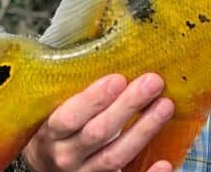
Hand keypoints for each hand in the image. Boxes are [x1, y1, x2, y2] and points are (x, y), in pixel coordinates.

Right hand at [23, 73, 174, 171]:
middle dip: (127, 106)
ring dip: (143, 130)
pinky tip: (166, 163)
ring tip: (165, 105)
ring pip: (115, 156)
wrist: (44, 168)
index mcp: (51, 132)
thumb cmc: (58, 128)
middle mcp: (65, 156)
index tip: (118, 77)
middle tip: (153, 82)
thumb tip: (111, 50)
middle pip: (98, 133)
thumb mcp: (55, 108)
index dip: (93, 98)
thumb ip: (75, 88)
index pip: (69, 117)